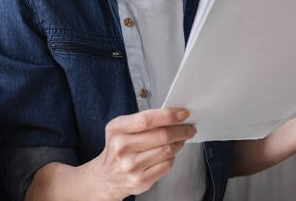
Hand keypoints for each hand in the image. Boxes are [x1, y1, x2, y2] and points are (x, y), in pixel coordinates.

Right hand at [82, 108, 196, 199]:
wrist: (106, 177)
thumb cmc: (119, 147)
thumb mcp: (122, 128)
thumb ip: (144, 121)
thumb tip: (174, 115)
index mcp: (116, 129)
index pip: (147, 119)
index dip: (169, 115)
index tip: (183, 113)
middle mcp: (121, 147)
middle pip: (161, 135)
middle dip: (181, 130)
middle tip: (189, 128)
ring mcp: (130, 166)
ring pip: (166, 151)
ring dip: (179, 143)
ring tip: (182, 139)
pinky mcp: (140, 180)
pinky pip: (166, 165)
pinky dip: (173, 157)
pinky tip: (171, 153)